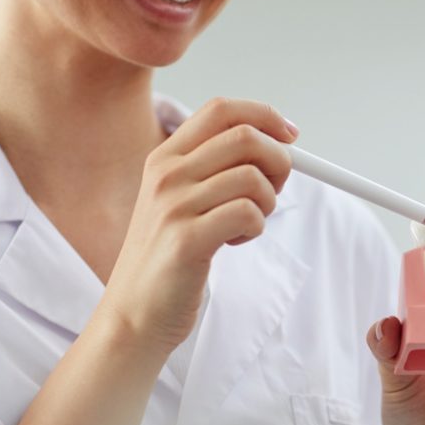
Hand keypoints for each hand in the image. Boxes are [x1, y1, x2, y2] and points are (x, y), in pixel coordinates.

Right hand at [101, 98, 297, 352]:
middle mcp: (166, 174)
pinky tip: (233, 242)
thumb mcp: (182, 201)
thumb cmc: (168, 259)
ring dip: (266, 203)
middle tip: (271, 193)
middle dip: (278, 163)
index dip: (265, 116)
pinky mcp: (186, 239)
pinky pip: (248, 213)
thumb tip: (277, 146)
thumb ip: (216, 170)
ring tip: (244, 225)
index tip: (290, 135)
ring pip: (252, 178)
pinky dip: (255, 228)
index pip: (222, 109)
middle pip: (246, 137)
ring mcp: (173, 205)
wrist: (134, 314)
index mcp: (165, 158)